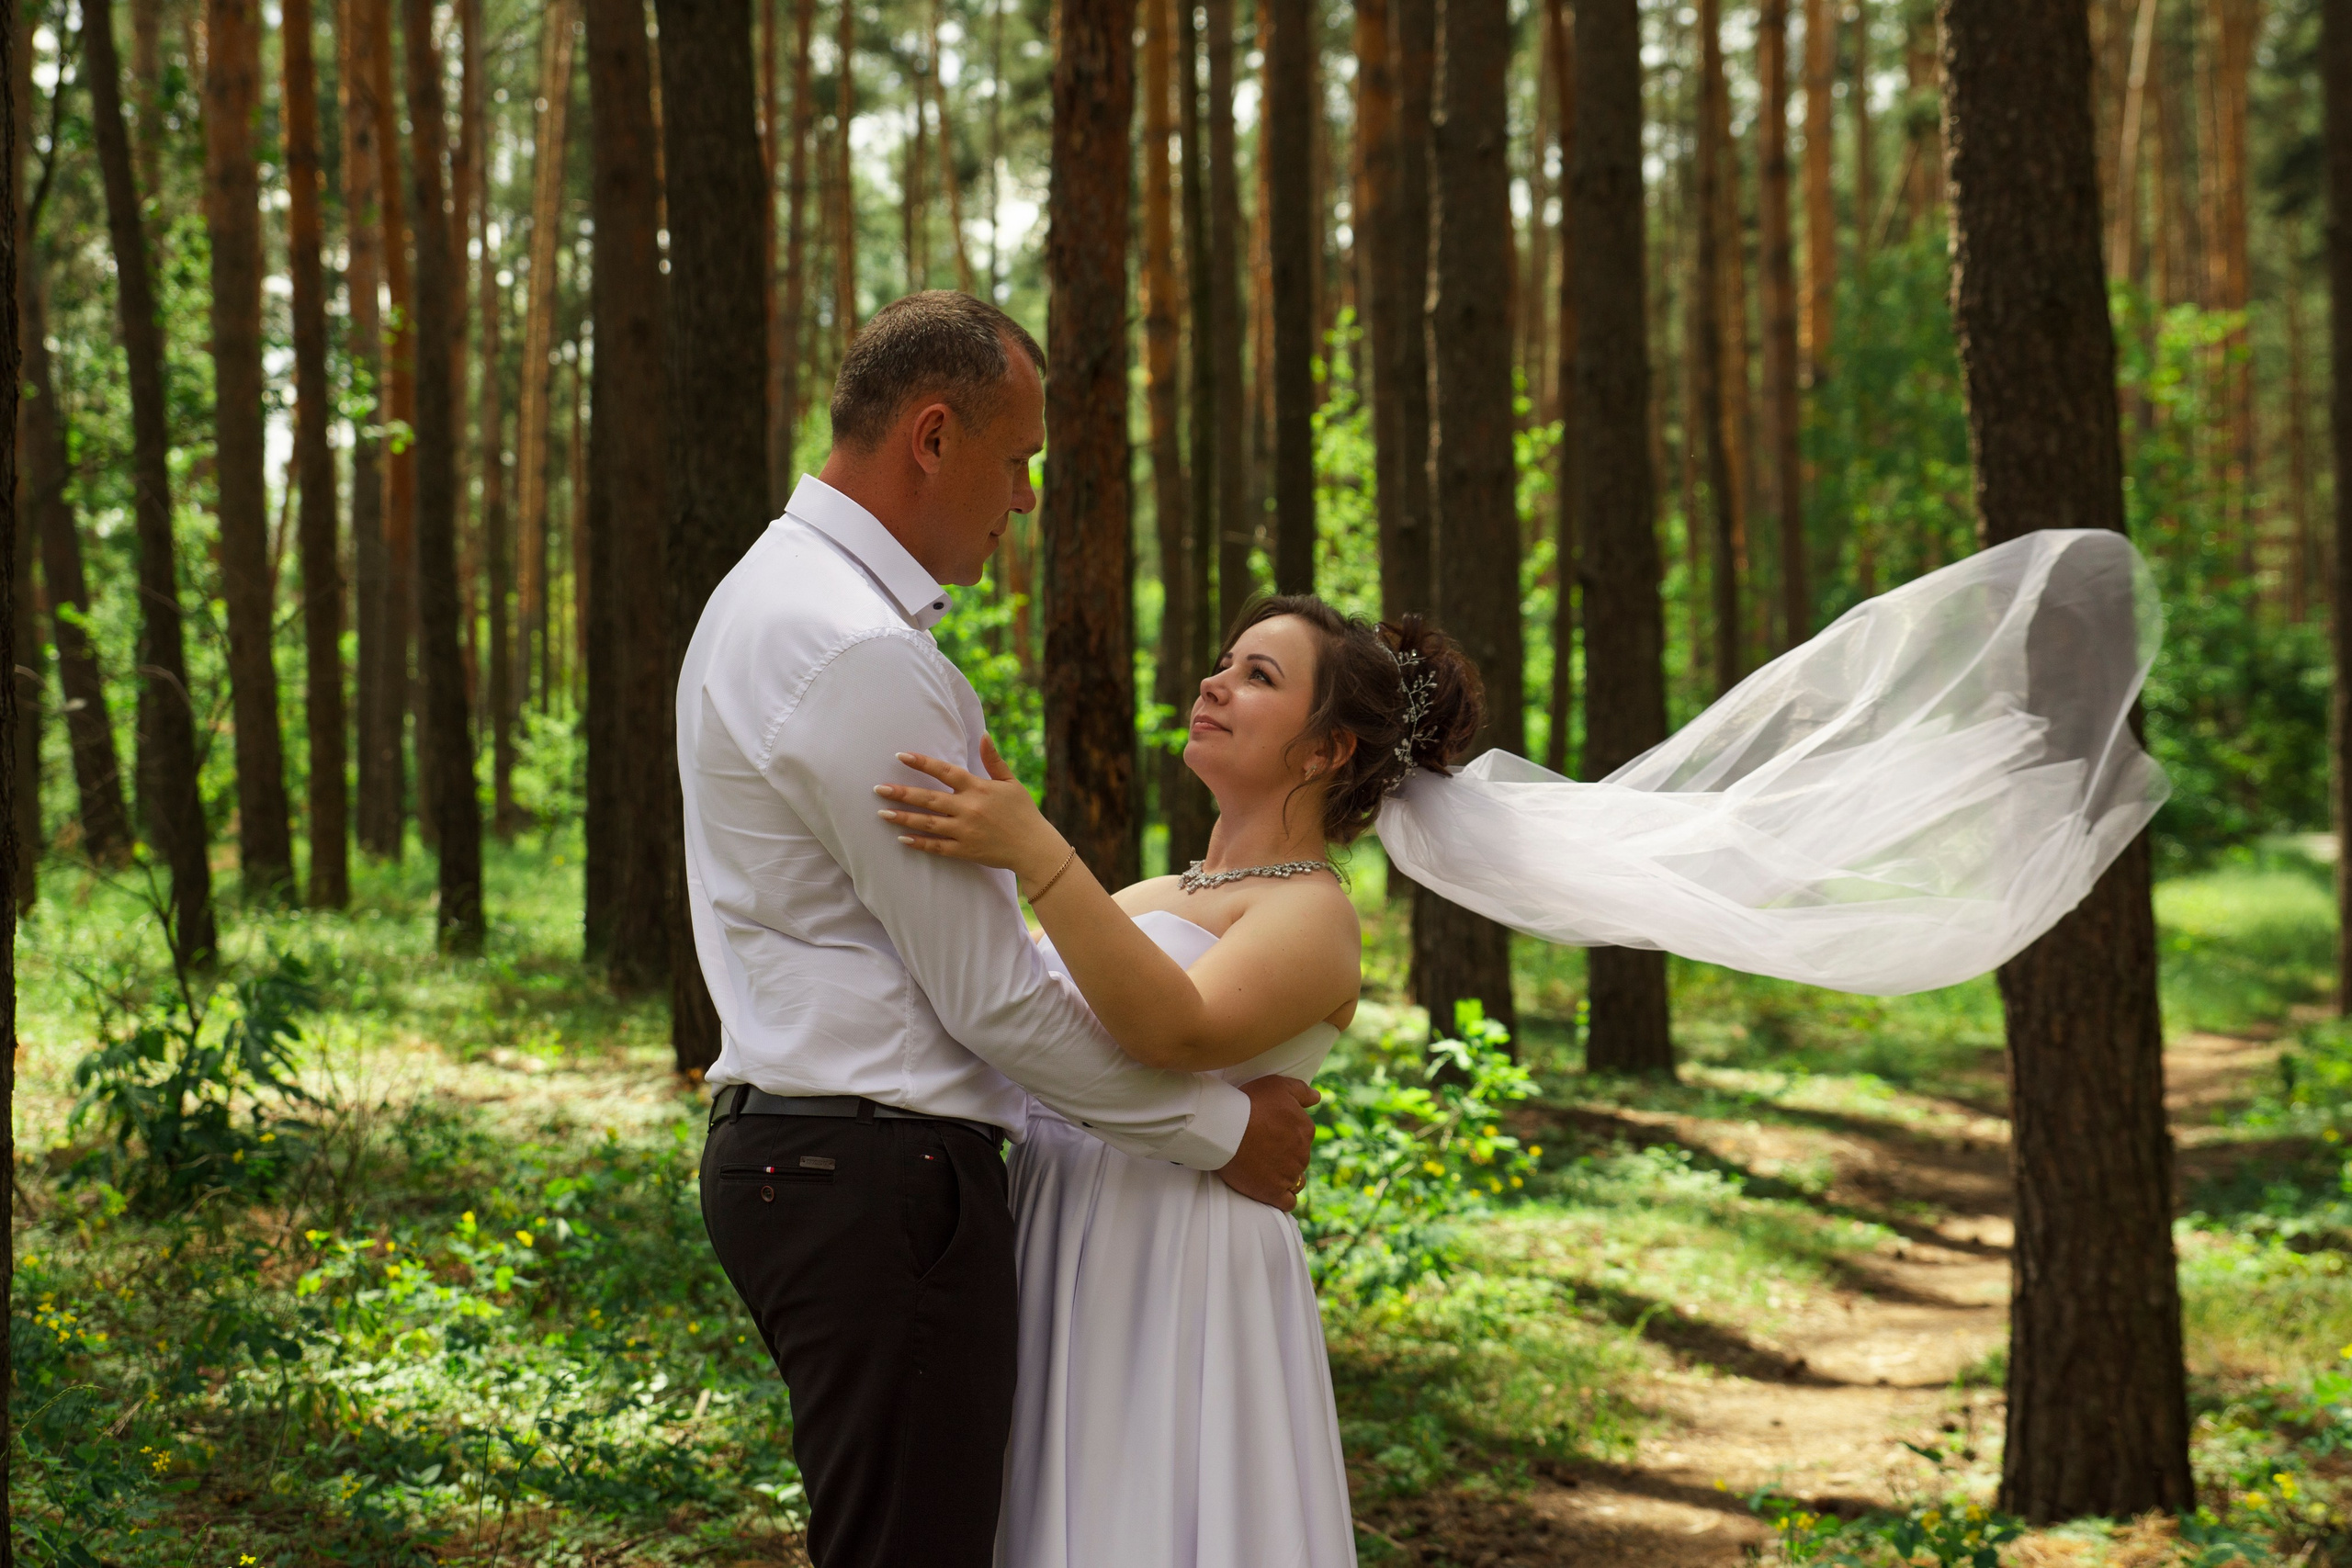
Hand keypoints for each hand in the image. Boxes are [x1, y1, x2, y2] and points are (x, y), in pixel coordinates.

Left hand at [876, 736, 1071, 889]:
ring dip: (903, 817)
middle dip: (902, 793)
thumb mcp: (1011, 783)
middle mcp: (968, 809)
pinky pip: (937, 847)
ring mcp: (965, 832)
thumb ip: (994, 761)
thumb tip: (984, 735)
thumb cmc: (1024, 813)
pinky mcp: (964, 851)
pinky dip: (919, 843)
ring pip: (928, 823)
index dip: (922, 763)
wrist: (1035, 849)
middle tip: (878, 788)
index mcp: (978, 788)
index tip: (901, 755)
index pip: (945, 771)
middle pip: (929, 799)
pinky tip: (901, 838)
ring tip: (881, 813)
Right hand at [1215, 1075, 1320, 1211]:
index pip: (1303, 1136)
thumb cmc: (1249, 1102)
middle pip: (1299, 1158)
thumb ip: (1302, 1091)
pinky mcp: (1274, 1192)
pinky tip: (1272, 1191)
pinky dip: (1283, 1198)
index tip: (1269, 1132)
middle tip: (1261, 1149)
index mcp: (1306, 1130)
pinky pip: (1288, 1202)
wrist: (1225, 1127)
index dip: (1286, 1135)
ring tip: (1265, 1169)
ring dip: (1284, 1176)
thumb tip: (1318, 1097)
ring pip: (1295, 1180)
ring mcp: (1289, 1175)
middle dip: (1285, 1155)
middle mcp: (1302, 1154)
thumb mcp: (1278, 1085)